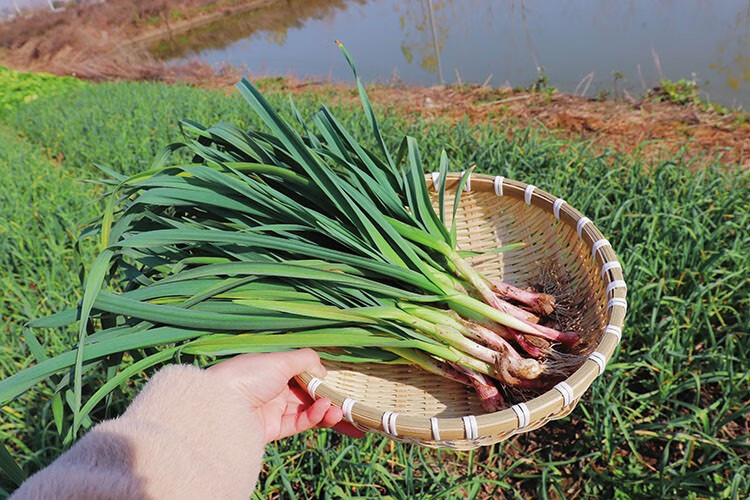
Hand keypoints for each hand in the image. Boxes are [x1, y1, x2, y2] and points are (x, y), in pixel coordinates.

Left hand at [208, 349, 365, 442]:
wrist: (221, 408)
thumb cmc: (247, 375)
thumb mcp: (280, 360)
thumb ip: (306, 361)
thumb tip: (323, 370)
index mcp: (271, 369)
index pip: (302, 373)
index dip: (321, 378)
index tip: (340, 382)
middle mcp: (272, 388)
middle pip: (307, 394)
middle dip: (329, 398)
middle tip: (350, 403)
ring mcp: (274, 409)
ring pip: (307, 410)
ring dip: (326, 409)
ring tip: (341, 409)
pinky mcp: (274, 429)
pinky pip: (300, 422)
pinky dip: (316, 417)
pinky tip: (328, 411)